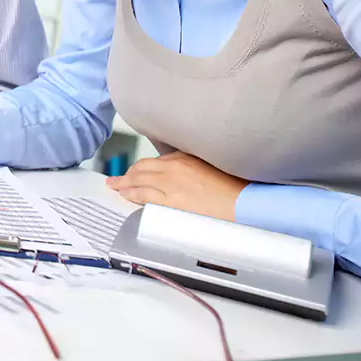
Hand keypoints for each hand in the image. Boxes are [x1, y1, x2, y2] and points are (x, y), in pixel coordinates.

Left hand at [107, 151, 248, 221]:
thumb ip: (194, 166)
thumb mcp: (213, 166)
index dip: (144, 167)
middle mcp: (175, 167)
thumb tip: (184, 174)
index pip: (157, 161)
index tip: (138, 170)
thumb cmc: (235, 188)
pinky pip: (144, 195)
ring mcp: (172, 183)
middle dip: (128, 173)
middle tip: (118, 177)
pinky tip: (124, 194)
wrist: (245, 204)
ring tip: (115, 185)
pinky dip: (131, 193)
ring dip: (124, 182)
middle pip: (143, 168)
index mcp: (186, 157)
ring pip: (139, 180)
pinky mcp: (171, 200)